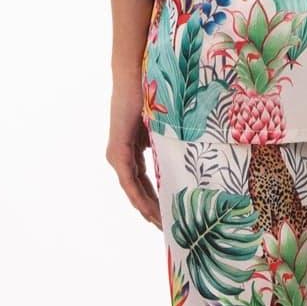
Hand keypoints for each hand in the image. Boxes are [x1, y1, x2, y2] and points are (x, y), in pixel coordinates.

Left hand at [106, 71, 160, 225]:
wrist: (134, 75)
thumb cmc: (152, 93)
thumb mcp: (163, 127)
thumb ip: (168, 144)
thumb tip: (190, 157)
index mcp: (132, 151)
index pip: (144, 182)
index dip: (156, 200)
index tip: (169, 216)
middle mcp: (121, 157)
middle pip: (138, 191)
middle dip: (153, 211)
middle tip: (168, 230)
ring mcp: (117, 155)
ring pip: (133, 191)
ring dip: (147, 209)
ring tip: (162, 226)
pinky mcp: (117, 152)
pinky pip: (130, 181)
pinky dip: (140, 197)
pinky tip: (150, 210)